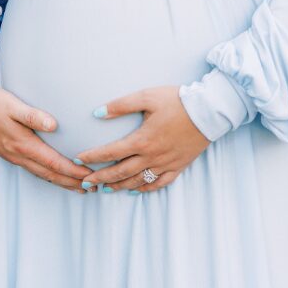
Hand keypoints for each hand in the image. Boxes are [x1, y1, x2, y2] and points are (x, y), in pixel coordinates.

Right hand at [0, 84, 89, 190]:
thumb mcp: (13, 105)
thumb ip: (34, 115)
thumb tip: (54, 125)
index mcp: (24, 145)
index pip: (55, 163)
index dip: (74, 171)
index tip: (90, 176)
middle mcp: (20, 155)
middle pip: (51, 175)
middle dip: (72, 182)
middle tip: (93, 187)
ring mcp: (14, 157)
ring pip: (42, 175)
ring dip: (62, 182)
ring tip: (79, 188)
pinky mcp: (10, 154)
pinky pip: (34, 170)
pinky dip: (49, 176)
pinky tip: (54, 176)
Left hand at [76, 85, 210, 192]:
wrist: (209, 110)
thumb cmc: (178, 100)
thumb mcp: (147, 96)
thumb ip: (121, 105)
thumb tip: (97, 113)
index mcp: (142, 139)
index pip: (111, 152)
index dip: (92, 157)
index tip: (78, 159)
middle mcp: (152, 156)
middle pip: (120, 172)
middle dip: (100, 178)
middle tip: (85, 183)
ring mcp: (166, 163)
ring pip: (137, 181)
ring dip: (119, 186)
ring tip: (105, 189)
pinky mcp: (178, 166)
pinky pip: (159, 183)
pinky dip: (145, 189)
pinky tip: (135, 190)